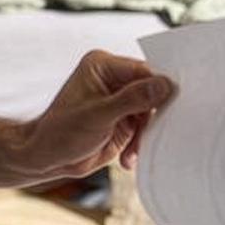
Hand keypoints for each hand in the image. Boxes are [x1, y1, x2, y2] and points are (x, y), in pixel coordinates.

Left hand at [21, 51, 175, 179]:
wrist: (48, 159)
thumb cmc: (61, 133)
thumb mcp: (98, 116)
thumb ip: (132, 99)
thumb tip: (164, 84)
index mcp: (103, 65)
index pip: (145, 70)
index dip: (162, 87)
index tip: (176, 105)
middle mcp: (113, 78)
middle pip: (153, 90)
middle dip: (155, 114)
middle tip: (158, 132)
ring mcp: (120, 99)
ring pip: (153, 111)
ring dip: (147, 134)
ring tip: (132, 152)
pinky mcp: (124, 118)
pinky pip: (146, 127)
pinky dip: (141, 143)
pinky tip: (128, 158)